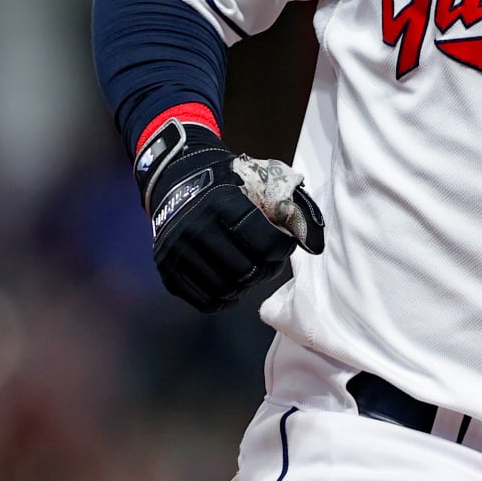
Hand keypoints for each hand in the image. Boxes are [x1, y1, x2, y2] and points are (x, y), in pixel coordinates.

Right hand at [134, 118, 325, 312]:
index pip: (263, 241)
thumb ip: (289, 205)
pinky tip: (232, 286)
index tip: (284, 245)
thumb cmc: (227, 183)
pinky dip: (223, 299)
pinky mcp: (167, 270)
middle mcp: (196, 227)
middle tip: (268, 263)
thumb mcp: (258, 179)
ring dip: (245, 286)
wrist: (177, 180)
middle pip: (245, 270)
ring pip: (225, 288)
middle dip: (265, 270)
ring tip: (250, 272)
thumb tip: (315, 243)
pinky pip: (203, 301)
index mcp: (222, 203)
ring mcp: (177, 251)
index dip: (281, 249)